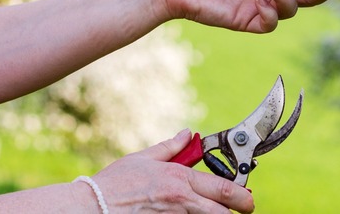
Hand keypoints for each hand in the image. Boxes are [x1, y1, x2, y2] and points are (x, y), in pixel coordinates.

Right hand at [91, 130, 253, 212]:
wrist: (91, 207)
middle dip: (238, 211)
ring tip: (213, 209)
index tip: (248, 198)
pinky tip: (189, 213)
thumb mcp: (144, 158)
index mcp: (179, 179)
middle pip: (223, 212)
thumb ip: (171, 147)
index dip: (243, 195)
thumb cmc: (114, 184)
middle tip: (243, 210)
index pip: (224, 188)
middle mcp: (181, 202)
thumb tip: (188, 134)